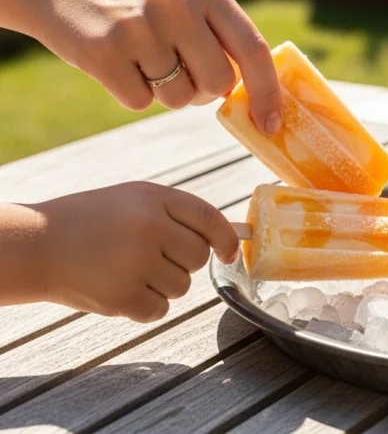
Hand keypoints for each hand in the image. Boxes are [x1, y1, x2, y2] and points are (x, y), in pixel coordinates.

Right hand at [29, 182, 237, 321]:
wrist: (36, 245)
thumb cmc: (91, 221)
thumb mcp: (133, 200)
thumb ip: (178, 214)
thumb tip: (227, 241)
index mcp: (153, 199)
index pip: (209, 218)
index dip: (227, 239)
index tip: (230, 253)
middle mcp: (149, 228)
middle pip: (198, 258)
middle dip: (184, 262)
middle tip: (151, 256)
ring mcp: (136, 263)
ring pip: (181, 286)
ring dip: (162, 284)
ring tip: (127, 269)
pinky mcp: (123, 296)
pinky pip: (159, 309)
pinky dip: (145, 306)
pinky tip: (120, 288)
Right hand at [30, 0, 282, 133]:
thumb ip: (219, 35)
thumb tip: (256, 93)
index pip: (254, 50)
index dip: (268, 93)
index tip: (271, 124)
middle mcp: (176, 5)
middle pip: (218, 83)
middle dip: (204, 91)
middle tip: (179, 72)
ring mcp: (140, 28)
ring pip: (180, 98)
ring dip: (165, 91)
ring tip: (141, 57)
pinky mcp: (105, 53)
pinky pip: (140, 102)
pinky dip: (131, 92)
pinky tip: (115, 62)